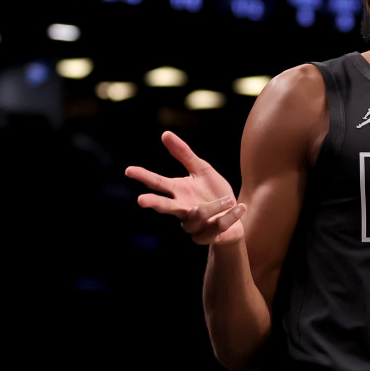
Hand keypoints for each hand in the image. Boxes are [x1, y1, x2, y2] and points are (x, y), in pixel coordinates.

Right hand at [125, 131, 245, 244]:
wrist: (234, 214)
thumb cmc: (213, 191)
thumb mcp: (202, 170)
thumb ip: (184, 154)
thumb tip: (165, 134)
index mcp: (178, 192)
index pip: (158, 183)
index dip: (144, 176)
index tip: (129, 170)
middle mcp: (181, 209)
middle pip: (165, 206)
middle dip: (154, 203)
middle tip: (141, 200)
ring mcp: (193, 226)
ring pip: (198, 215)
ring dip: (215, 206)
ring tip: (230, 199)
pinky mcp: (206, 236)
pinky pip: (217, 225)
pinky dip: (230, 215)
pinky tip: (239, 207)